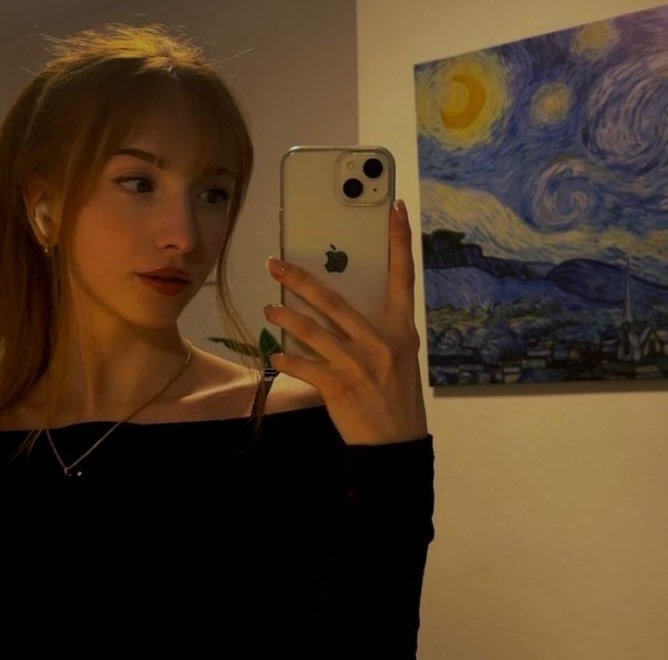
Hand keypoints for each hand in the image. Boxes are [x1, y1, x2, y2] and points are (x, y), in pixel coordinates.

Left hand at [263, 199, 428, 445]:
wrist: (396, 440)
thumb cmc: (395, 394)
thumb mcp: (397, 356)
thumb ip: (374, 330)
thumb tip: (334, 309)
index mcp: (400, 329)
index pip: (402, 276)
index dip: (399, 242)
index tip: (395, 208)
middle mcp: (380, 341)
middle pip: (335, 301)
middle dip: (300, 281)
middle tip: (275, 265)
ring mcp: (359, 364)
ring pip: (313, 331)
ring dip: (285, 319)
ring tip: (269, 312)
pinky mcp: (339, 387)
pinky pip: (304, 366)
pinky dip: (286, 360)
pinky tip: (274, 357)